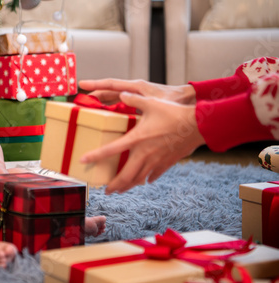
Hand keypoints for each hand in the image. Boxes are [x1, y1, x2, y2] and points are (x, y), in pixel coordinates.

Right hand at [79, 79, 196, 104]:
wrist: (186, 101)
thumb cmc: (174, 100)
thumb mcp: (156, 102)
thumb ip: (140, 100)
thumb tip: (123, 97)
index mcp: (136, 87)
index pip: (111, 83)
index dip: (96, 84)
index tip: (82, 84)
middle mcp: (133, 90)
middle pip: (108, 91)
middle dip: (94, 95)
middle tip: (80, 101)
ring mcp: (134, 97)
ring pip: (112, 98)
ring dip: (101, 103)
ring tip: (88, 110)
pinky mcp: (137, 104)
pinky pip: (119, 105)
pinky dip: (110, 110)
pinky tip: (105, 119)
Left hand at [80, 92, 205, 193]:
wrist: (198, 126)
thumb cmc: (174, 113)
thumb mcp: (151, 103)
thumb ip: (134, 98)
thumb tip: (122, 92)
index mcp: (137, 139)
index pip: (111, 149)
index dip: (96, 156)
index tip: (84, 161)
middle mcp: (144, 153)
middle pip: (125, 176)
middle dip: (114, 185)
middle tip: (105, 190)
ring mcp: (156, 161)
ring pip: (139, 179)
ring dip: (128, 186)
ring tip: (120, 190)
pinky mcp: (167, 163)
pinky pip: (154, 175)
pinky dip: (147, 179)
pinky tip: (144, 181)